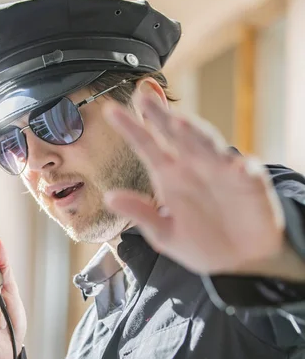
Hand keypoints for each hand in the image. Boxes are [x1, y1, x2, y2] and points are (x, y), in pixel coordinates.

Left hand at [102, 87, 285, 274]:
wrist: (237, 262)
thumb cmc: (201, 244)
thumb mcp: (164, 233)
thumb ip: (140, 213)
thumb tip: (109, 197)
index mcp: (169, 176)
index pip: (146, 146)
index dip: (130, 128)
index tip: (110, 111)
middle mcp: (193, 166)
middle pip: (174, 134)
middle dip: (159, 115)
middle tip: (142, 96)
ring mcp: (220, 170)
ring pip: (206, 144)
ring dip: (194, 133)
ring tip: (178, 123)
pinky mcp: (248, 181)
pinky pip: (245, 171)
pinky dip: (241, 167)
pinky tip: (237, 166)